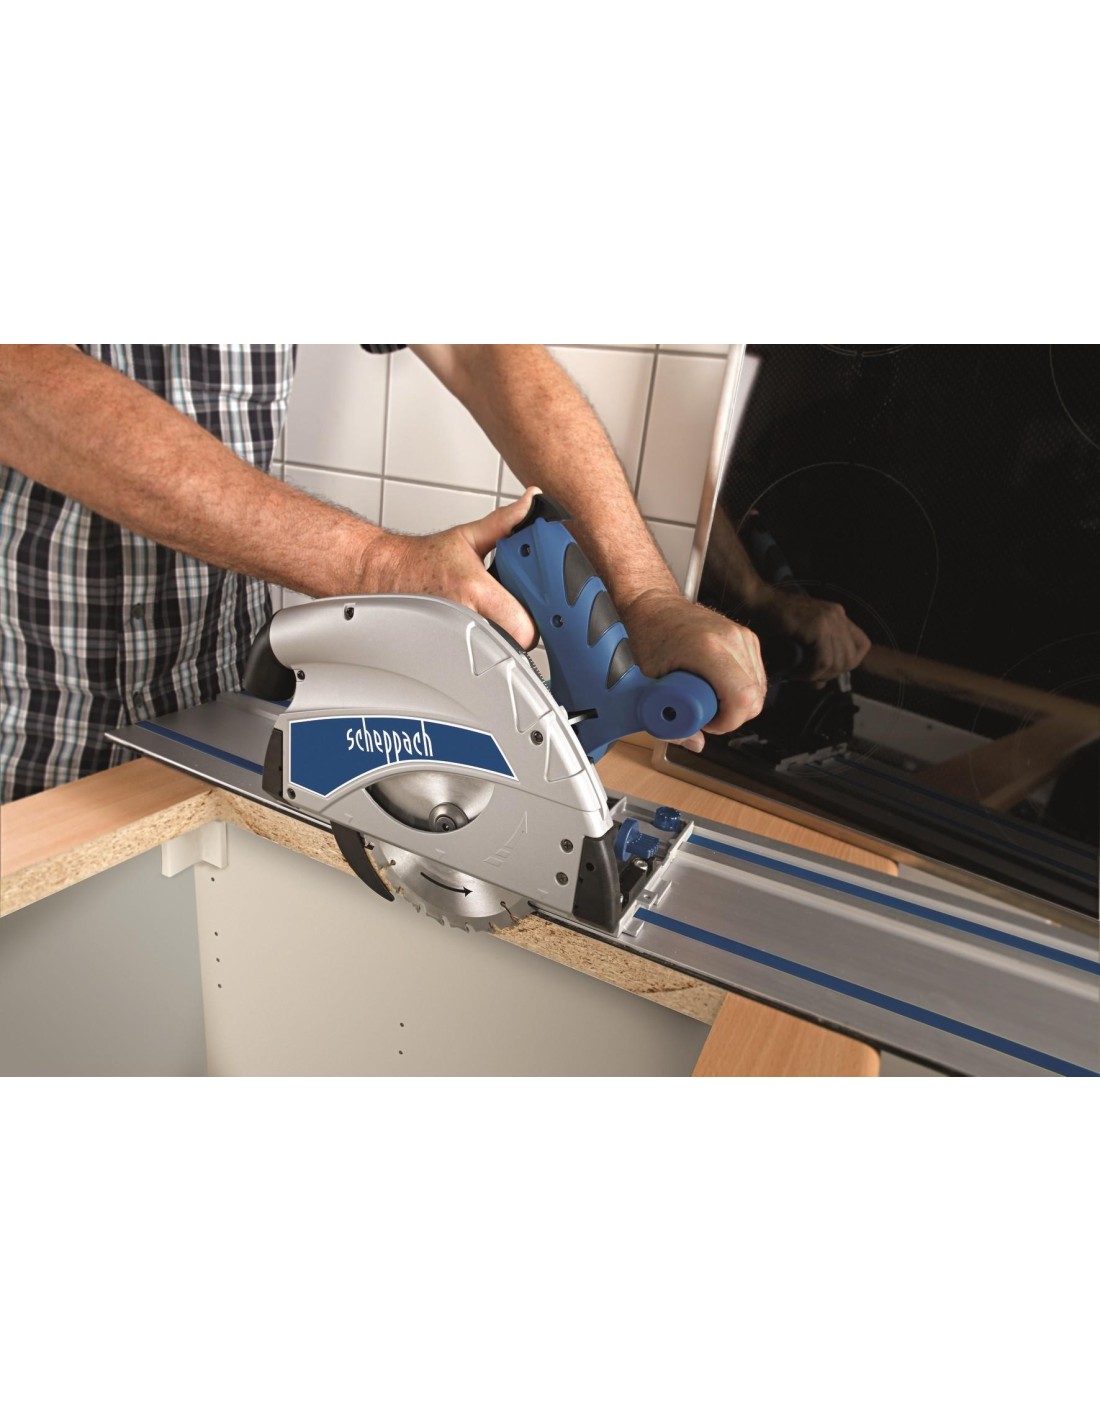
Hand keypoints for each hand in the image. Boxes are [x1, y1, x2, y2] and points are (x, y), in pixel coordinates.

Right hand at [366, 487, 538, 646]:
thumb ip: (504, 522)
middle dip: (524, 630)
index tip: (538, 610)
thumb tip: (529, 502)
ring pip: (498, 652)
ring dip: (505, 639)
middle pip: (516, 643)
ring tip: (499, 620)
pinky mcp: (448, 646)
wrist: (390, 575)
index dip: (537, 620)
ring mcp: (457, 635)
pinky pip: (479, 655)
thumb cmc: (425, 561)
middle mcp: (466, 615)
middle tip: (519, 614)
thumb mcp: (468, 536)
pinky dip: (485, 646)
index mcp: (476, 589)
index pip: (524, 625)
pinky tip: (483, 628)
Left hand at [621, 591, 766, 751]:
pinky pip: (756, 676)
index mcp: (708, 648)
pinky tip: (716, 687)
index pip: (742, 698)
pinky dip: (740, 689)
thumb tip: (696, 743)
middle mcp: (732, 639)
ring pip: (759, 690)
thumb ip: (668, 718)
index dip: (726, 722)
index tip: (705, 723)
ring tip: (706, 697)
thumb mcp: (648, 683)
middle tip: (703, 713)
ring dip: (736, 704)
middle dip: (731, 717)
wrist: (652, 603)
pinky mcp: (747, 638)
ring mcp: (743, 636)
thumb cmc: (646, 636)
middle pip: (754, 698)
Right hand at [752, 585, 870, 685]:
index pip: (862, 647)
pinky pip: (823, 661)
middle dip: (830, 674)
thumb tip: (822, 685)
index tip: (824, 671)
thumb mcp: (801, 642)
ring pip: (837, 662)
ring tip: (798, 675)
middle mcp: (837, 615)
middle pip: (852, 659)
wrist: (755, 603)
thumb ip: (816, 661)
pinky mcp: (818, 626)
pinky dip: (809, 673)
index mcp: (837, 616)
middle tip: (808, 678)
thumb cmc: (771, 623)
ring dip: (817, 675)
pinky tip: (795, 672)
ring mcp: (829, 619)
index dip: (846, 664)